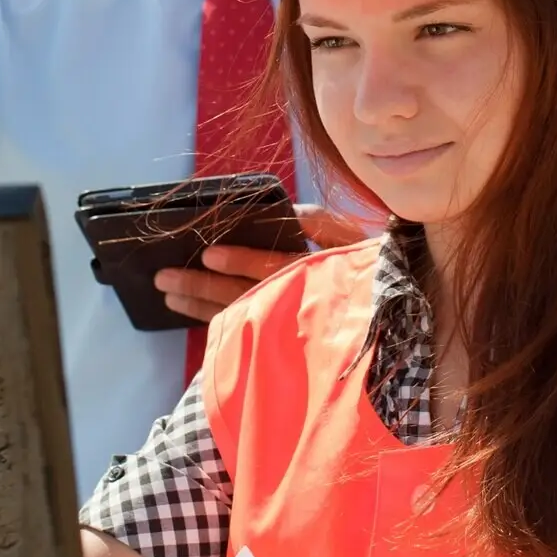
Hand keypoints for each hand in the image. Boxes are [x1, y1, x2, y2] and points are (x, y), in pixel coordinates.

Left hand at [156, 202, 373, 323]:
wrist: (393, 329)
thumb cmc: (373, 274)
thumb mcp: (358, 241)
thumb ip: (323, 223)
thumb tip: (288, 210)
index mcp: (322, 277)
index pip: (275, 269)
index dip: (241, 262)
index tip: (208, 254)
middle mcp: (304, 308)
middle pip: (245, 298)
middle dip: (201, 289)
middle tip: (163, 279)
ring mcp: (293, 332)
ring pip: (239, 320)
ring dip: (200, 308)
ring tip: (168, 296)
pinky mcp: (284, 346)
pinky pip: (244, 336)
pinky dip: (217, 325)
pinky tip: (195, 313)